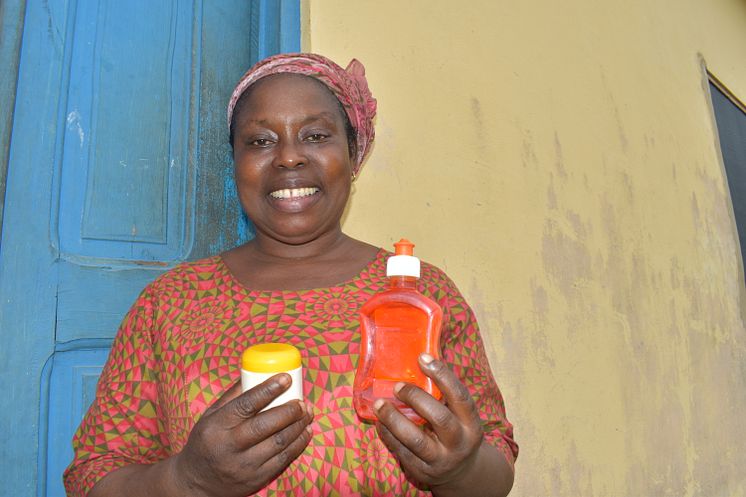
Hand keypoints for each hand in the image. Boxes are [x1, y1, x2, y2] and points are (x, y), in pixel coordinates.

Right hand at [173, 374, 313, 496]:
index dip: (269, 389)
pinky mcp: (256, 479)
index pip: (246, 405)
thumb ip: (233, 395)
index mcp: (217, 426)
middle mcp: (230, 446)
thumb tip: (256, 371)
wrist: (197, 483)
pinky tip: (306, 431)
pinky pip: (283, 460)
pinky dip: (299, 443)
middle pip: (266, 425)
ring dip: (298, 426)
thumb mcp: (211, 416)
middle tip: (302, 401)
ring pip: (279, 442)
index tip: (286, 378)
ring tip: (307, 413)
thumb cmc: (207, 441)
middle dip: (289, 411)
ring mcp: (244, 465)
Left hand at [373, 354, 483, 491]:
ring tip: (379, 403)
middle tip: (397, 386)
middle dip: (416, 398)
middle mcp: (459, 442)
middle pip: (439, 417)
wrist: (461, 472)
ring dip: (394, 419)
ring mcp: (441, 459)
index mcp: (471, 423)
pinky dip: (388, 434)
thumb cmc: (456, 431)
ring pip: (416, 439)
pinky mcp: (422, 471)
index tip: (423, 357)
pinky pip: (401, 451)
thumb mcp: (460, 416)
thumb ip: (445, 396)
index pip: (459, 396)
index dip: (442, 375)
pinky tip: (380, 421)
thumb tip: (420, 361)